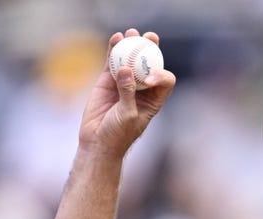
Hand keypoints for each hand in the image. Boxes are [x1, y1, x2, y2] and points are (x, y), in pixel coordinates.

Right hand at [78, 29, 175, 156]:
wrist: (98, 141)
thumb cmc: (118, 134)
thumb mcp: (127, 116)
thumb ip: (128, 93)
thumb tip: (126, 69)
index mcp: (154, 100)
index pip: (164, 81)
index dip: (161, 74)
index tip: (148, 78)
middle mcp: (141, 89)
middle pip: (150, 65)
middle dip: (152, 50)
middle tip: (150, 38)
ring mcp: (124, 83)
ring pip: (130, 60)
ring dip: (132, 45)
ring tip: (131, 33)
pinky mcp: (108, 81)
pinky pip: (112, 62)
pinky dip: (114, 49)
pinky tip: (116, 38)